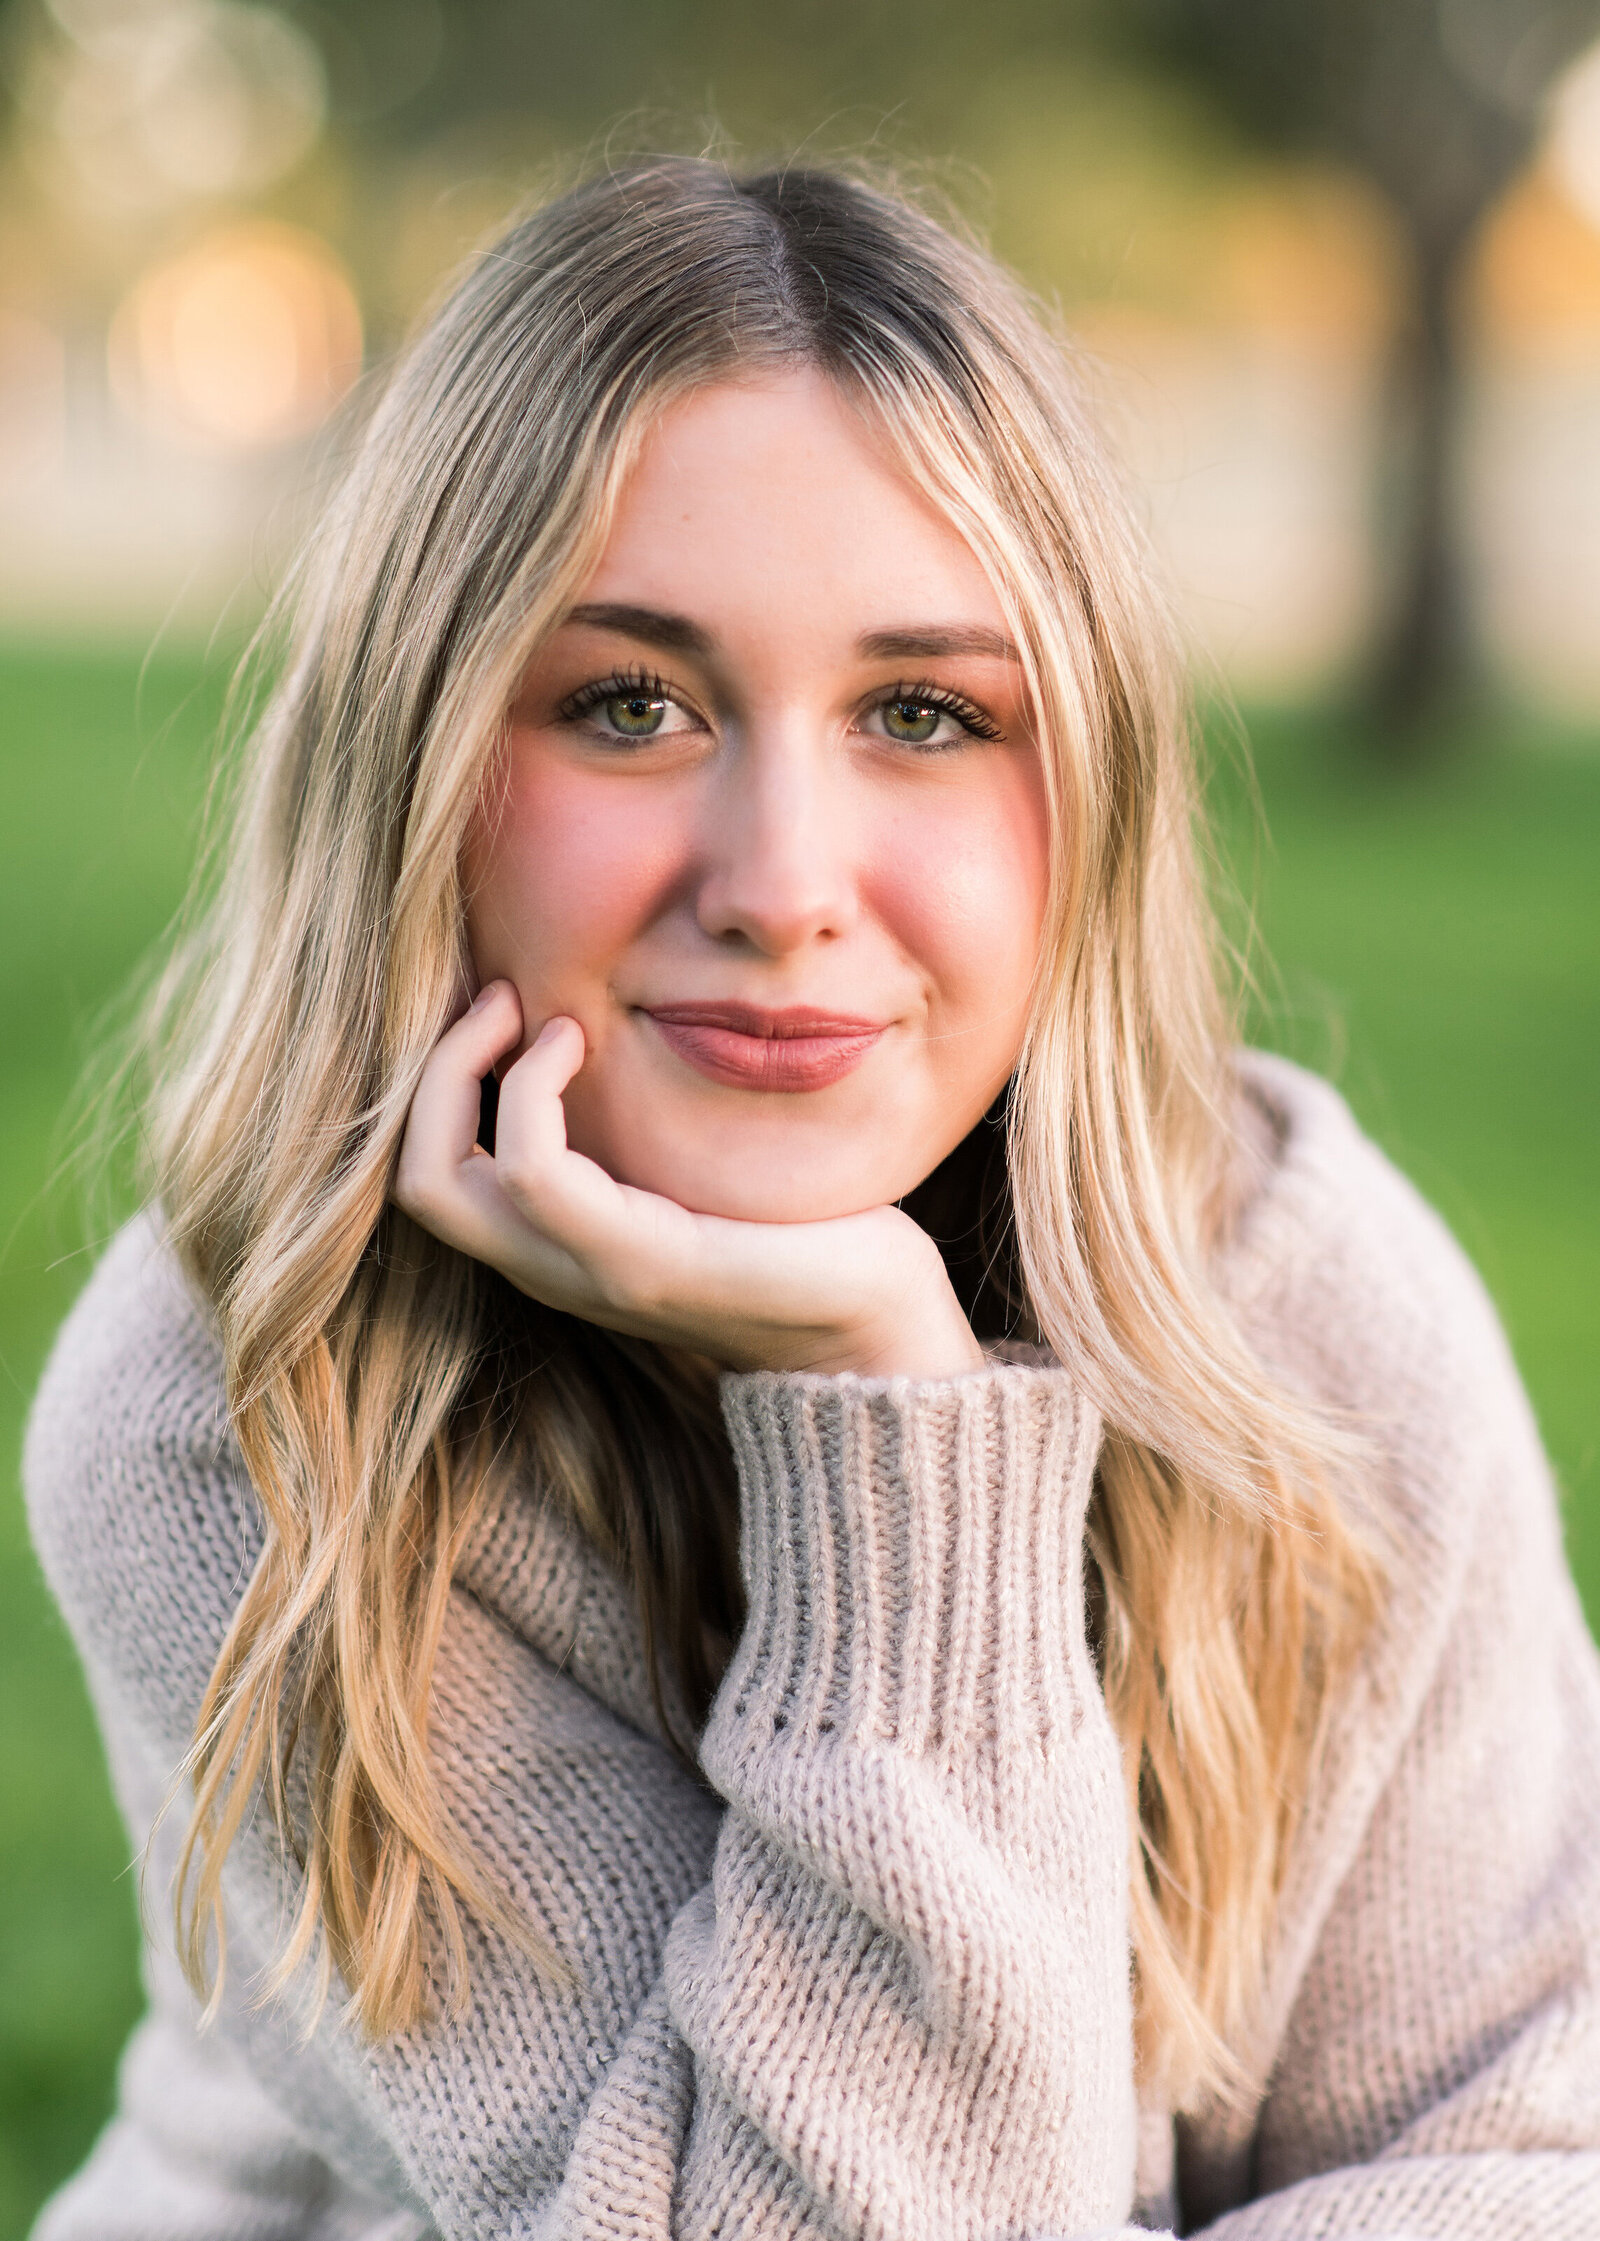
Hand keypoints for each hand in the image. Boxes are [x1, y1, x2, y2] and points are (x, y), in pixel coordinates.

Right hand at [392, 982, 984, 1379]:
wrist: (873, 1329)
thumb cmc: (804, 1240)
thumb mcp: (697, 1173)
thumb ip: (643, 1133)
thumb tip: (624, 1026)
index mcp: (560, 1251)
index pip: (432, 1178)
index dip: (440, 1085)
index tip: (506, 1007)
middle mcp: (554, 1271)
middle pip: (416, 1182)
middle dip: (433, 1076)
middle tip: (499, 999)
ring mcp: (588, 1271)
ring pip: (440, 1180)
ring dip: (469, 1071)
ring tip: (541, 1017)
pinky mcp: (638, 1261)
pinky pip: (535, 1171)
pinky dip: (535, 1090)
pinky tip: (584, 1044)